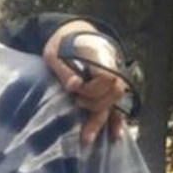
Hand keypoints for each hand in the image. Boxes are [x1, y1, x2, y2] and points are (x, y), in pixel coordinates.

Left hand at [43, 23, 127, 143]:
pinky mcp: (109, 89)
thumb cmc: (61, 44)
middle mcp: (112, 69)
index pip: (106, 78)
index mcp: (100, 57)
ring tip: (86, 138)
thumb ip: (65, 69)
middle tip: (77, 104)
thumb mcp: (55, 53)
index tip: (75, 90)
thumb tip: (73, 86)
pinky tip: (115, 135)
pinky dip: (117, 121)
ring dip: (102, 121)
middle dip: (96, 105)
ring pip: (115, 104)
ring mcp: (112, 80)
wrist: (72, 34)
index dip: (92, 88)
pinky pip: (117, 107)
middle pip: (114, 93)